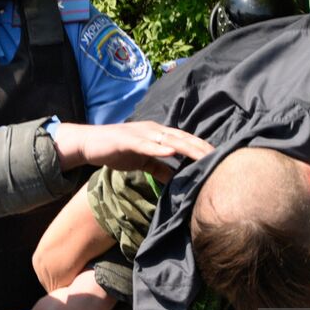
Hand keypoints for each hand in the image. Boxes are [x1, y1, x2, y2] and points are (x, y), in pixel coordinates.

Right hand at [54, 121, 213, 182]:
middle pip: (182, 138)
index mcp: (158, 134)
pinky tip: (169, 152)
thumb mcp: (143, 161)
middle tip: (218, 158)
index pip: (185, 139)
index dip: (202, 147)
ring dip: (186, 147)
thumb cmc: (117, 150)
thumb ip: (160, 168)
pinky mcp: (127, 141)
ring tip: (202, 155)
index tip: (219, 157)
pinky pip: (145, 145)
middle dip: (200, 148)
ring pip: (168, 139)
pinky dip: (158, 148)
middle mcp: (153, 130)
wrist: (90, 143)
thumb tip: (177, 179)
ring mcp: (140, 134)